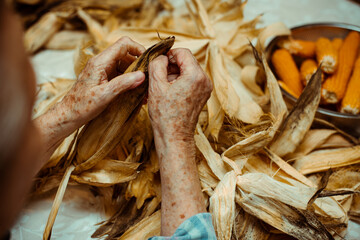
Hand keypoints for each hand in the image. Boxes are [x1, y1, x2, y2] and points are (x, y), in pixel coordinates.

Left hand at [34, 37, 145, 160]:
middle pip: (127, 54)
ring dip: (136, 74)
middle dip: (139, 64)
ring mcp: (103, 70)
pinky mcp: (105, 79)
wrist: (68, 115)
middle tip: (149, 79)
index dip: (138, 49)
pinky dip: (130, 81)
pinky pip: (121, 75)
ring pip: (125, 65)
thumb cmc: (82, 106)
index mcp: (100, 62)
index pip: (124, 44)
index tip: (148, 62)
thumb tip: (142, 75)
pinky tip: (136, 93)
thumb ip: (123, 83)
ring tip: (144, 89)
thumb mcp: (104, 95)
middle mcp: (102, 63)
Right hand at [148, 48, 211, 144]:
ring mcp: (205, 89)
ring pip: (188, 71)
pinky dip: (179, 82)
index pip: (183, 52)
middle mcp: (205, 80)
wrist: (174, 137)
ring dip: (174, 74)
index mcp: (196, 75)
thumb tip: (161, 56)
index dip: (168, 55)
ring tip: (161, 86)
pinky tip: (167, 92)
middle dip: (171, 66)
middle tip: (158, 76)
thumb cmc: (165, 115)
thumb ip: (157, 64)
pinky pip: (190, 81)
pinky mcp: (202, 96)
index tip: (158, 62)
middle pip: (187, 62)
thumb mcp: (156, 85)